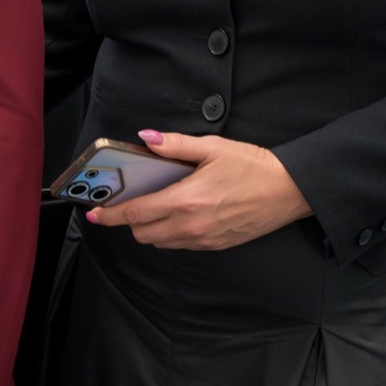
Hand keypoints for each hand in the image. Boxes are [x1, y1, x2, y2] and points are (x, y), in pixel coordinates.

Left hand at [87, 130, 312, 250]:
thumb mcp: (213, 147)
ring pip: (160, 243)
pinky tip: (180, 214)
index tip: (95, 212)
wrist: (290, 191)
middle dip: (130, 220)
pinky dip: (171, 234)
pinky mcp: (216, 246)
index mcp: (186, 200)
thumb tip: (147, 139)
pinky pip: (181, 246)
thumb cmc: (254, 167)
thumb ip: (175, 145)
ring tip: (156, 205)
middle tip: (130, 202)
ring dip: (150, 228)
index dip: (111, 214)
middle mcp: (191, 226)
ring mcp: (204, 240)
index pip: (135, 213)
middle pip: (142, 234)